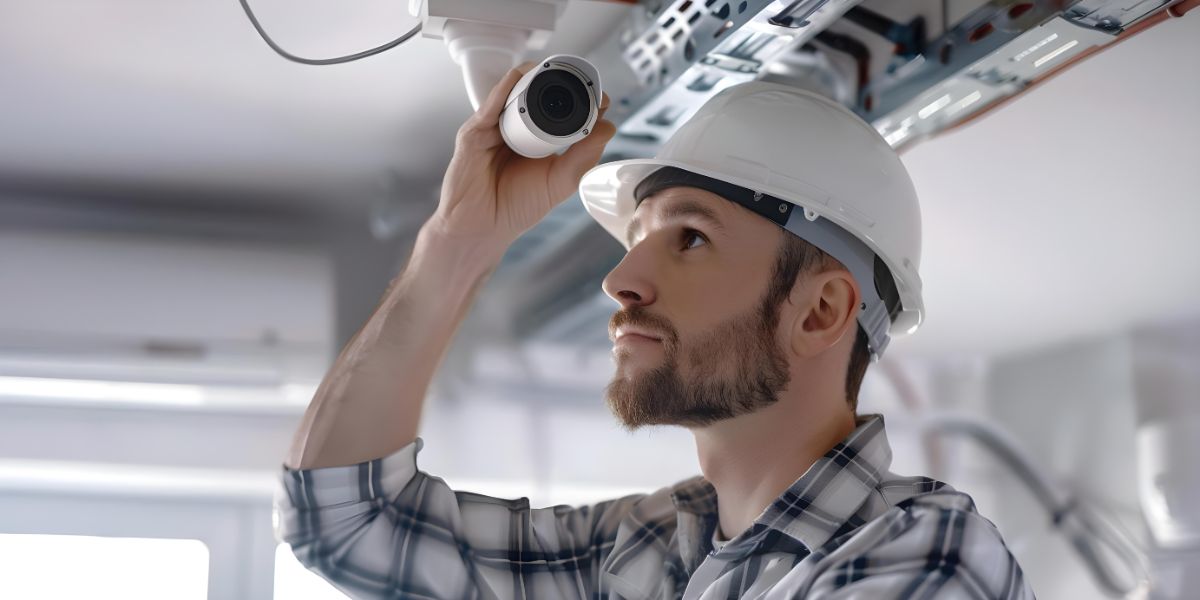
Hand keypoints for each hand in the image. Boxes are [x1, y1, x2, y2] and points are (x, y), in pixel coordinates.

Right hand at [426, 62, 615, 255]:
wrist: (481, 227)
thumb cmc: (515, 208)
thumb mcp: (559, 183)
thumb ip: (582, 158)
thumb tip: (608, 128)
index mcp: (538, 141)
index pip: (562, 112)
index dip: (582, 102)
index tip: (602, 99)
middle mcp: (516, 130)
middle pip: (539, 97)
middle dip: (562, 84)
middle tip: (584, 82)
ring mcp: (494, 128)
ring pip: (514, 93)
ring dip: (535, 77)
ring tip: (557, 71)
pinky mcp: (474, 132)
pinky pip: (491, 104)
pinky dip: (506, 87)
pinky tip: (521, 77)